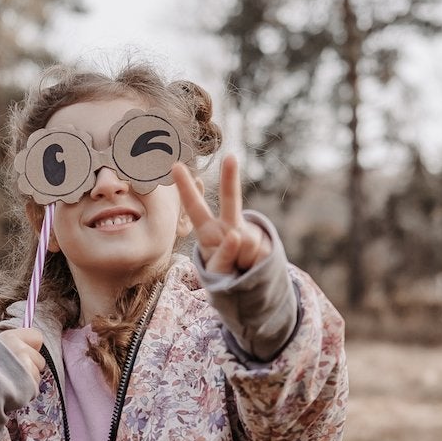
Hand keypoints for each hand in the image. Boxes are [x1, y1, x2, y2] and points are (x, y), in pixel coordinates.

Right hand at [0, 326, 44, 396]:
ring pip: (37, 375)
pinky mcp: (29, 384)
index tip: (23, 353)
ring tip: (10, 381)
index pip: (37, 336)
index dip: (32, 347)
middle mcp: (20, 350)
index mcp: (11, 337)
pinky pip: (34, 387)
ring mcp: (26, 367)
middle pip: (40, 359)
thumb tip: (34, 338)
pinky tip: (13, 389)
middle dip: (31, 366)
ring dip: (28, 379)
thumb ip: (13, 343)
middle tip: (13, 371)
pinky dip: (27, 390)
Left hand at [172, 154, 271, 273]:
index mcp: (208, 231)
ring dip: (242, 261)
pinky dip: (255, 265)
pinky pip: (260, 252)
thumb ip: (223, 255)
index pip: (194, 208)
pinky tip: (252, 266)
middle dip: (230, 177)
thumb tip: (237, 236)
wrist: (247, 283)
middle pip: (230, 198)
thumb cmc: (223, 273)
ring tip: (239, 266)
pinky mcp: (265, 241)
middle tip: (231, 157)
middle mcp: (227, 224)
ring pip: (246, 241)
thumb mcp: (216, 270)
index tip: (175, 166)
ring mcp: (247, 231)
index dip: (185, 187)